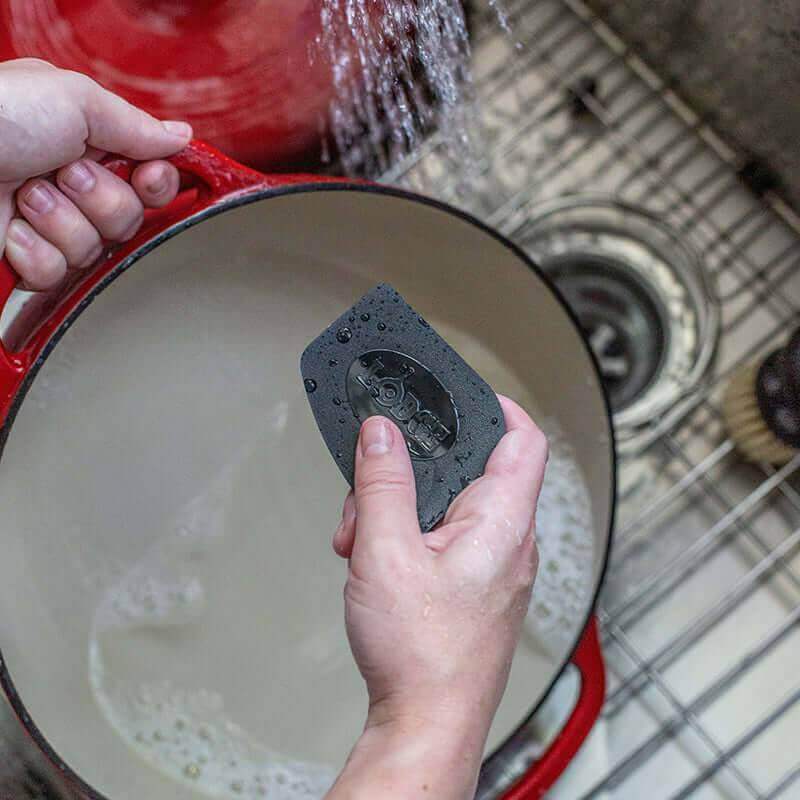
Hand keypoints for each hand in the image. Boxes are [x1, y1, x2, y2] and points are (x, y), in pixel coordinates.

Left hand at [0, 58, 192, 289]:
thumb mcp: (74, 99)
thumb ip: (135, 124)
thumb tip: (182, 137)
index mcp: (88, 144)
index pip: (152, 179)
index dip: (157, 184)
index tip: (145, 175)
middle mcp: (73, 185)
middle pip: (130, 219)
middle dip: (99, 199)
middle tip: (62, 174)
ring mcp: (51, 225)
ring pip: (95, 250)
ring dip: (60, 222)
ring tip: (24, 194)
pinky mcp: (27, 259)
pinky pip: (57, 274)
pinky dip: (33, 250)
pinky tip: (10, 227)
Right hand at [327, 396, 546, 799]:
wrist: (427, 723)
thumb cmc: (425, 654)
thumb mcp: (387, 551)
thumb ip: (383, 483)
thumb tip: (381, 433)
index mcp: (501, 522)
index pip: (523, 439)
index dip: (496, 406)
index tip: (462, 391)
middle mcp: (506, 542)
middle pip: (468, 471)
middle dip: (412, 471)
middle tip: (374, 488)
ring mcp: (490, 567)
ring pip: (445, 508)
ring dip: (398, 510)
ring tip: (363, 540)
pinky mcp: (471, 588)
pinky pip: (441, 541)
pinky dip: (404, 538)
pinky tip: (372, 563)